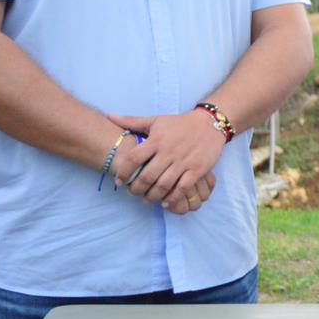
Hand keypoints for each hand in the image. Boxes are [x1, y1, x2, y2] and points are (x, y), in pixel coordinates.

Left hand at [109, 111, 226, 208]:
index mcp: (156, 140)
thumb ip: (132, 121)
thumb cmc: (180, 123)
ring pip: (163, 185)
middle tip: (132, 193)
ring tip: (146, 200)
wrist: (210, 124)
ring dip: (152, 196)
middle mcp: (169, 151)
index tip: (119, 181)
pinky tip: (165, 203)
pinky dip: (172, 198)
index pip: (133, 158)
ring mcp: (184, 161)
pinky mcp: (197, 169)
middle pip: (147, 176)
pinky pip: (182, 188)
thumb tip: (108, 116)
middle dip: (136, 189)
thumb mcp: (156, 120)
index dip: (123, 172)